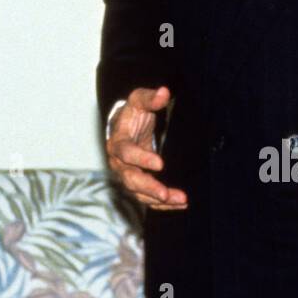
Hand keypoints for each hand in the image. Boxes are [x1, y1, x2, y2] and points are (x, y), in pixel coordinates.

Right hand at [105, 86, 187, 210]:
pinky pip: (148, 197)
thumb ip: (149, 98)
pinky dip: (162, 204)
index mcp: (117, 142)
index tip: (160, 163)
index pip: (125, 153)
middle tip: (165, 193)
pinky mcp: (137, 184)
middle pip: (130, 179)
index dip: (141, 158)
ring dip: (158, 199)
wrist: (124, 128)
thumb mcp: (138, 101)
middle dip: (148, 187)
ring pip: (139, 192)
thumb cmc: (132, 114)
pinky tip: (179, 204)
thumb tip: (164, 93)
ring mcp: (127, 175)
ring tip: (180, 200)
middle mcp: (118, 163)